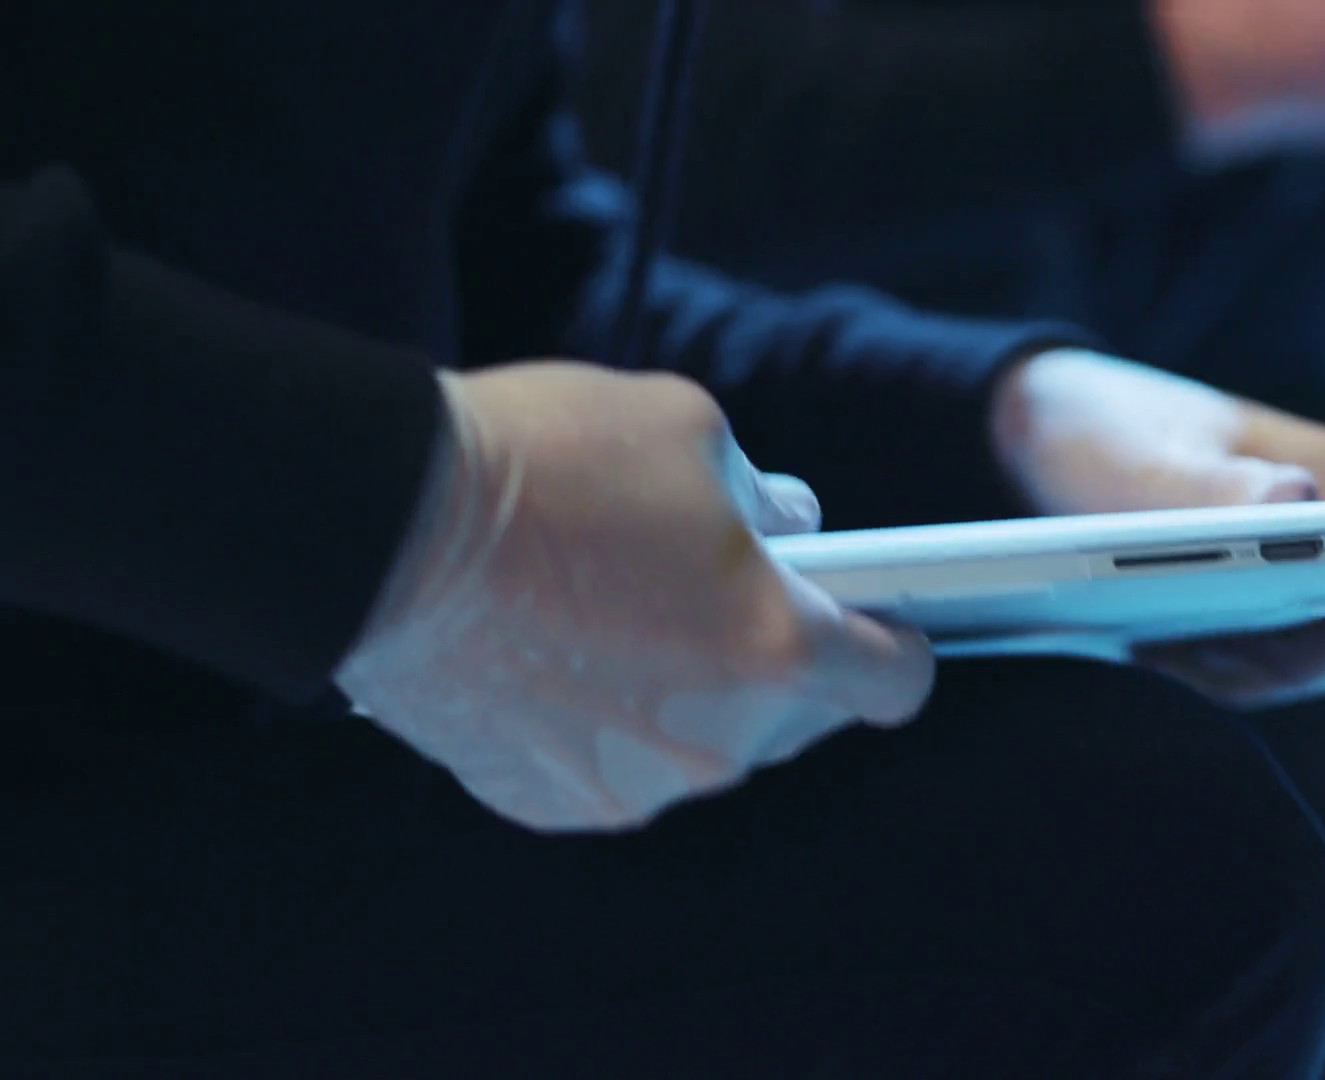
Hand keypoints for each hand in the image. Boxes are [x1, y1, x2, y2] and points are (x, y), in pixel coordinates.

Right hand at [336, 363, 933, 832]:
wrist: (384, 526)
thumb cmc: (548, 462)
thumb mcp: (691, 432)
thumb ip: (766, 495)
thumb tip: (792, 527)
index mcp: (774, 651)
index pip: (894, 684)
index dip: (891, 646)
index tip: (871, 619)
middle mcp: (716, 743)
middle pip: (798, 718)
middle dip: (780, 658)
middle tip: (720, 592)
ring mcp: (630, 785)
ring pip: (704, 746)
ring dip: (692, 692)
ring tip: (628, 615)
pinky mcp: (550, 803)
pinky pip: (619, 766)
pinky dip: (610, 723)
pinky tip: (565, 657)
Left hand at [991, 349, 1324, 709]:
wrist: (1054, 426)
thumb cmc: (1101, 429)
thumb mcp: (1139, 457)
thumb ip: (1209, 486)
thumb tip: (1295, 501)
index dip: (1317, 651)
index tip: (1217, 640)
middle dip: (1261, 668)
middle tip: (1166, 649)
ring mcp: (1305, 561)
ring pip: (1300, 661)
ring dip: (1230, 670)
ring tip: (1151, 644)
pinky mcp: (1264, 589)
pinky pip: (1260, 657)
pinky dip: (1210, 665)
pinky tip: (1151, 645)